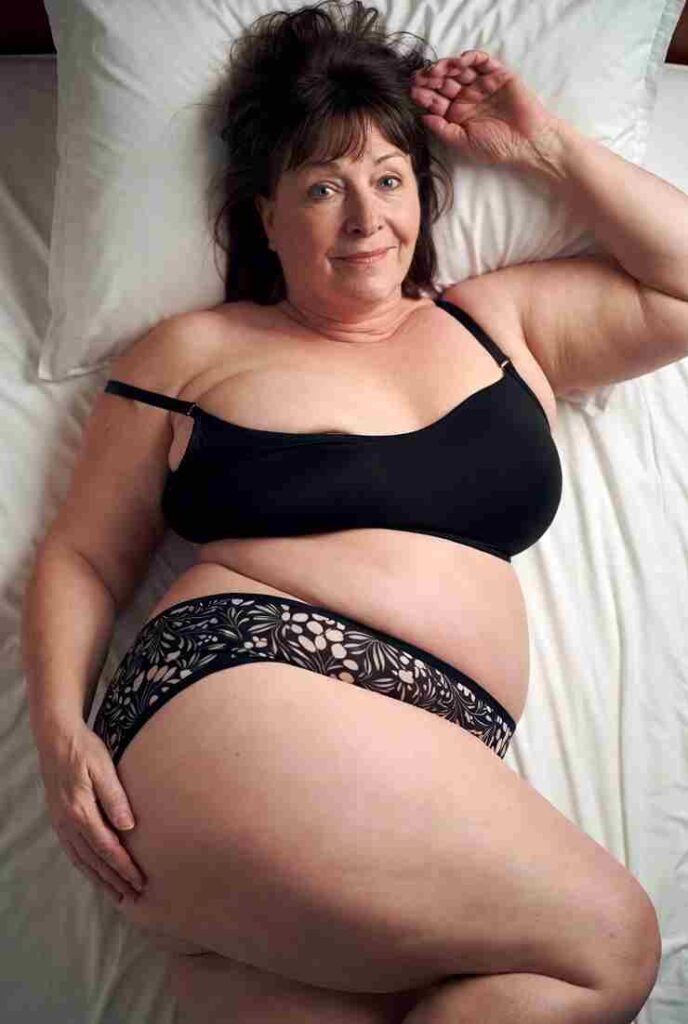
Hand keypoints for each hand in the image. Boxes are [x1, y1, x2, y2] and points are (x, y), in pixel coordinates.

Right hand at [37, 721, 146, 904]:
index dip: (124, 867)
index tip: (140, 881)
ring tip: (117, 895)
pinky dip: (86, 868)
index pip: (107, 848)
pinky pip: (73, 852)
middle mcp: (68, 823)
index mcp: (81, 812)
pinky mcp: (59, 820)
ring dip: (100, 880)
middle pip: (94, 861)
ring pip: (82, 861)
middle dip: (114, 881)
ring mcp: (61, 824)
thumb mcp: (103, 768)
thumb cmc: (84, 750)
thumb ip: (115, 798)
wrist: (56, 739)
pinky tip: (95, 873)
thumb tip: (128, 826)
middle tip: (133, 897)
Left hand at [410, 50, 559, 166]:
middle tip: (420, 77)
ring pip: (460, 69)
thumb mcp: (463, 142)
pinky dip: (470, 58)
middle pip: (444, 82)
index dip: (424, 95)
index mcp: (457, 114)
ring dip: (446, 66)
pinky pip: (481, 61)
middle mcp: (467, 97)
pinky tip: (459, 62)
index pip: (436, 100)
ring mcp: (481, 84)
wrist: (528, 142)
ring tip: (436, 69)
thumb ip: (443, 130)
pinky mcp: (497, 74)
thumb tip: (422, 118)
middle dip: (431, 78)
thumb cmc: (497, 147)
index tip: (412, 92)